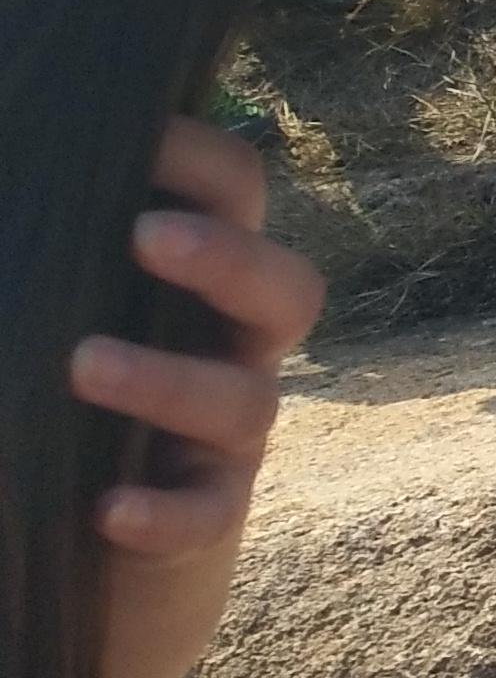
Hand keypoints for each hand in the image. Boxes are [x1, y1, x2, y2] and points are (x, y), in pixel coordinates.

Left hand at [79, 117, 327, 677]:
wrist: (86, 543)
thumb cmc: (63, 397)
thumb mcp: (56, 310)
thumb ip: (52, 253)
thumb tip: (20, 180)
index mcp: (197, 278)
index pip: (235, 192)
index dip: (202, 159)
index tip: (135, 134)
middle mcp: (231, 347)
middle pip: (287, 289)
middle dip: (227, 259)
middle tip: (145, 239)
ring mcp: (225, 436)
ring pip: (246, 401)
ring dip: (168, 380)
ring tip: (82, 367)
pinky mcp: (204, 520)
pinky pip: (208, 515)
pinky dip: (165, 512)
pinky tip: (106, 508)